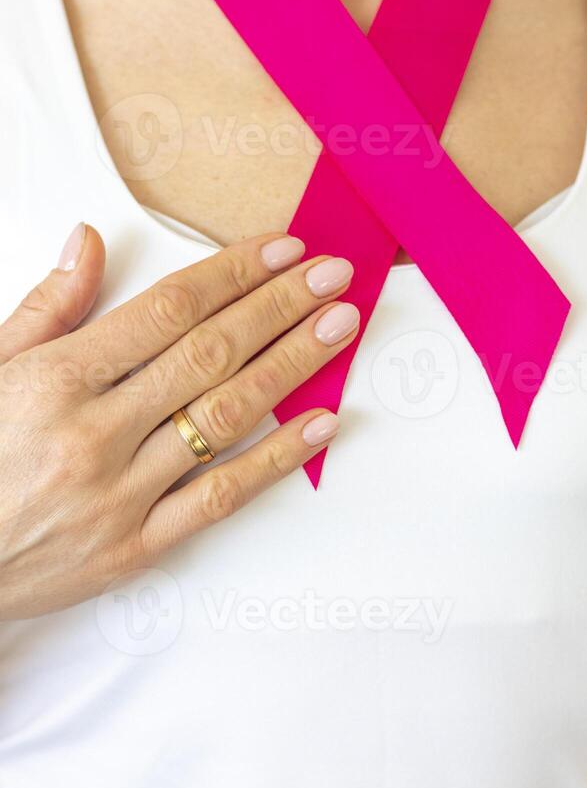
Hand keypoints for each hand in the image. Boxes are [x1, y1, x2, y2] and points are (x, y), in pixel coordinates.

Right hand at [0, 224, 358, 618]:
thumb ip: (46, 307)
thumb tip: (89, 241)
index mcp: (57, 380)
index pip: (167, 311)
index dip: (233, 275)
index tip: (282, 251)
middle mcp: (95, 433)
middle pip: (210, 355)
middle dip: (280, 309)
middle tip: (333, 277)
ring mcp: (121, 493)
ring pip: (225, 418)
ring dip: (291, 367)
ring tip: (339, 328)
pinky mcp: (137, 545)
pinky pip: (219, 498)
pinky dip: (276, 460)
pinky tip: (320, 424)